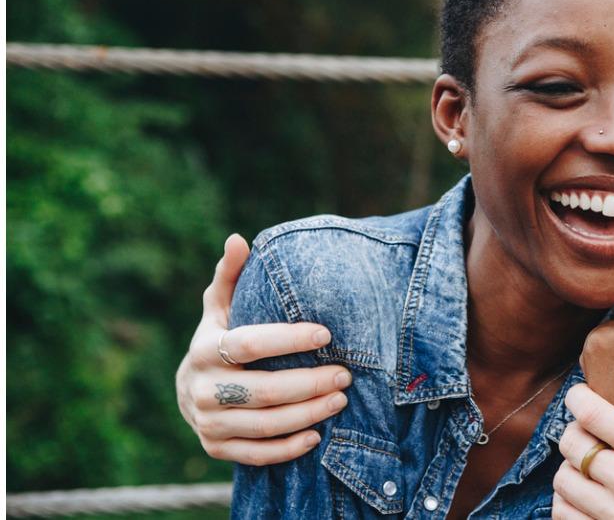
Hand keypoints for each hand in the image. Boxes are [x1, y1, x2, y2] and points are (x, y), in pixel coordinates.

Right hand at [175, 233, 352, 465]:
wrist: (188, 390)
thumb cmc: (218, 338)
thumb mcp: (220, 307)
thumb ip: (231, 275)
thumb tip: (238, 238)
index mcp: (205, 349)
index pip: (250, 345)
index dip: (288, 339)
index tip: (326, 333)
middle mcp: (202, 389)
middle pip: (263, 390)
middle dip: (310, 383)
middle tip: (345, 373)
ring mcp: (208, 423)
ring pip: (264, 424)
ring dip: (307, 414)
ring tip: (340, 399)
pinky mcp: (216, 449)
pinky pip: (256, 454)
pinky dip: (288, 448)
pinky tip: (317, 436)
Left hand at [552, 363, 613, 519]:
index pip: (592, 415)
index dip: (577, 398)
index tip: (580, 395)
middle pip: (572, 445)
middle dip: (573, 431)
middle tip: (586, 430)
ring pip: (563, 479)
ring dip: (569, 465)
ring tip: (587, 460)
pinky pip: (564, 512)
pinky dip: (566, 498)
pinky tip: (584, 488)